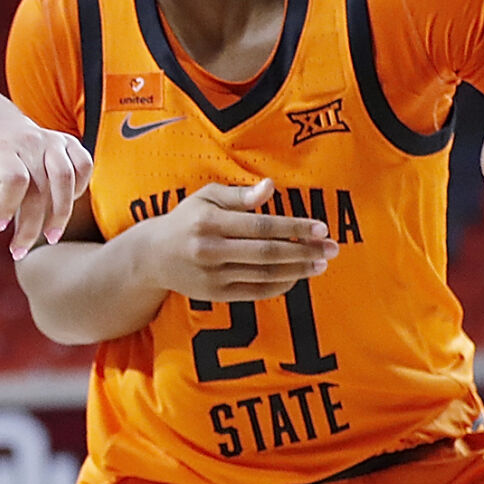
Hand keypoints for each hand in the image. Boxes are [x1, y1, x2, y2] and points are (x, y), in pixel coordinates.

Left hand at [0, 125, 92, 259]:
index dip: (8, 207)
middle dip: (31, 225)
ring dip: (61, 213)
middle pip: (39, 188)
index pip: (13, 179)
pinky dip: (79, 190)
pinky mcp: (70, 143)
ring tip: (51, 237)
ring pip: (66, 178)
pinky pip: (85, 166)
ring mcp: (53, 141)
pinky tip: (62, 208)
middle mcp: (30, 142)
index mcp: (3, 148)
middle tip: (19, 250)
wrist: (3, 132)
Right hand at [137, 178, 335, 301]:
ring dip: (298, 269)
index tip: (320, 227)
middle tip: (331, 248)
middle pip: (267, 252)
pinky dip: (281, 285)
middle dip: (305, 251)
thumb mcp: (206, 198)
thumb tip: (271, 188)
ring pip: (265, 274)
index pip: (261, 225)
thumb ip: (240, 196)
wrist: (152, 256)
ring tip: (321, 263)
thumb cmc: (186, 220)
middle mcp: (209, 249)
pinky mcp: (215, 295)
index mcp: (209, 221)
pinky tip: (297, 276)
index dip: (294, 227)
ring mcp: (212, 275)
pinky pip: (256, 291)